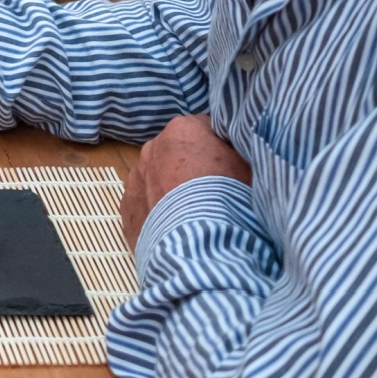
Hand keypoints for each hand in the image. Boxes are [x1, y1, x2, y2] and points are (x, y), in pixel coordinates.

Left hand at [121, 114, 251, 248]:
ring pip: (157, 178)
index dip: (221, 150)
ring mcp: (135, 177)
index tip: (232, 169)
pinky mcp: (126, 207)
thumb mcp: (250, 168)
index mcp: (183, 130)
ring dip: (171, 189)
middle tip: (213, 194)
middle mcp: (152, 147)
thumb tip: (241, 150)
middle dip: (192, 169)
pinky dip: (158, 212)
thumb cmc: (231, 201)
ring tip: (194, 215)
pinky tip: (175, 229)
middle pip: (177, 154)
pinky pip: (145, 204)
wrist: (201, 247)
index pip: (205, 131)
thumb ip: (239, 152)